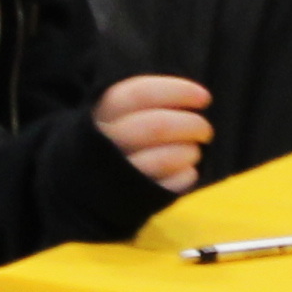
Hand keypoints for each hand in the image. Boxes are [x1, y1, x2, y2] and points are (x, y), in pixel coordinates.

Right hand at [93, 73, 211, 194]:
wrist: (86, 187)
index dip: (178, 92)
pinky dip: (186, 175)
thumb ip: (149, 104)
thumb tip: (196, 98)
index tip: (204, 98)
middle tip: (205, 130)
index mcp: (102, 114)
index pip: (141, 93)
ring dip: (190, 151)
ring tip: (194, 151)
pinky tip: (187, 171)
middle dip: (192, 125)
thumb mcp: (118, 115)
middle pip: (157, 127)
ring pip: (165, 158)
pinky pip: (170, 186)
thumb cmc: (114, 141)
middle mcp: (107, 143)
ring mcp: (119, 174)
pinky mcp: (133, 200)